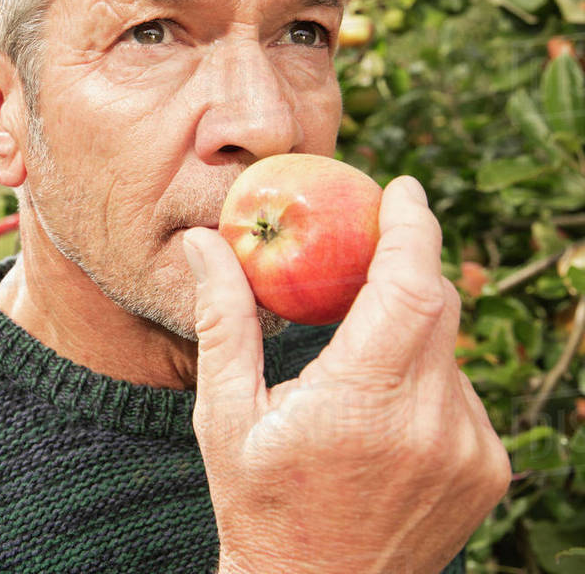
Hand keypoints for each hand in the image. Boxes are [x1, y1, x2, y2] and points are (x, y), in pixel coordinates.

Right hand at [183, 176, 509, 573]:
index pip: (410, 288)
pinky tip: (379, 409)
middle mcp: (429, 423)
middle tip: (362, 249)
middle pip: (438, 305)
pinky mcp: (487, 468)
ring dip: (408, 329)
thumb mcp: (226, 414)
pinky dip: (424, 375)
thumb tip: (205, 243)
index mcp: (359, 403)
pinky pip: (461, 390)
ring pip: (448, 347)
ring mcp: (467, 449)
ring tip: (352, 363)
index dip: (413, 227)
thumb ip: (224, 320)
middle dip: (405, 265)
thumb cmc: (259, 504)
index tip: (400, 188)